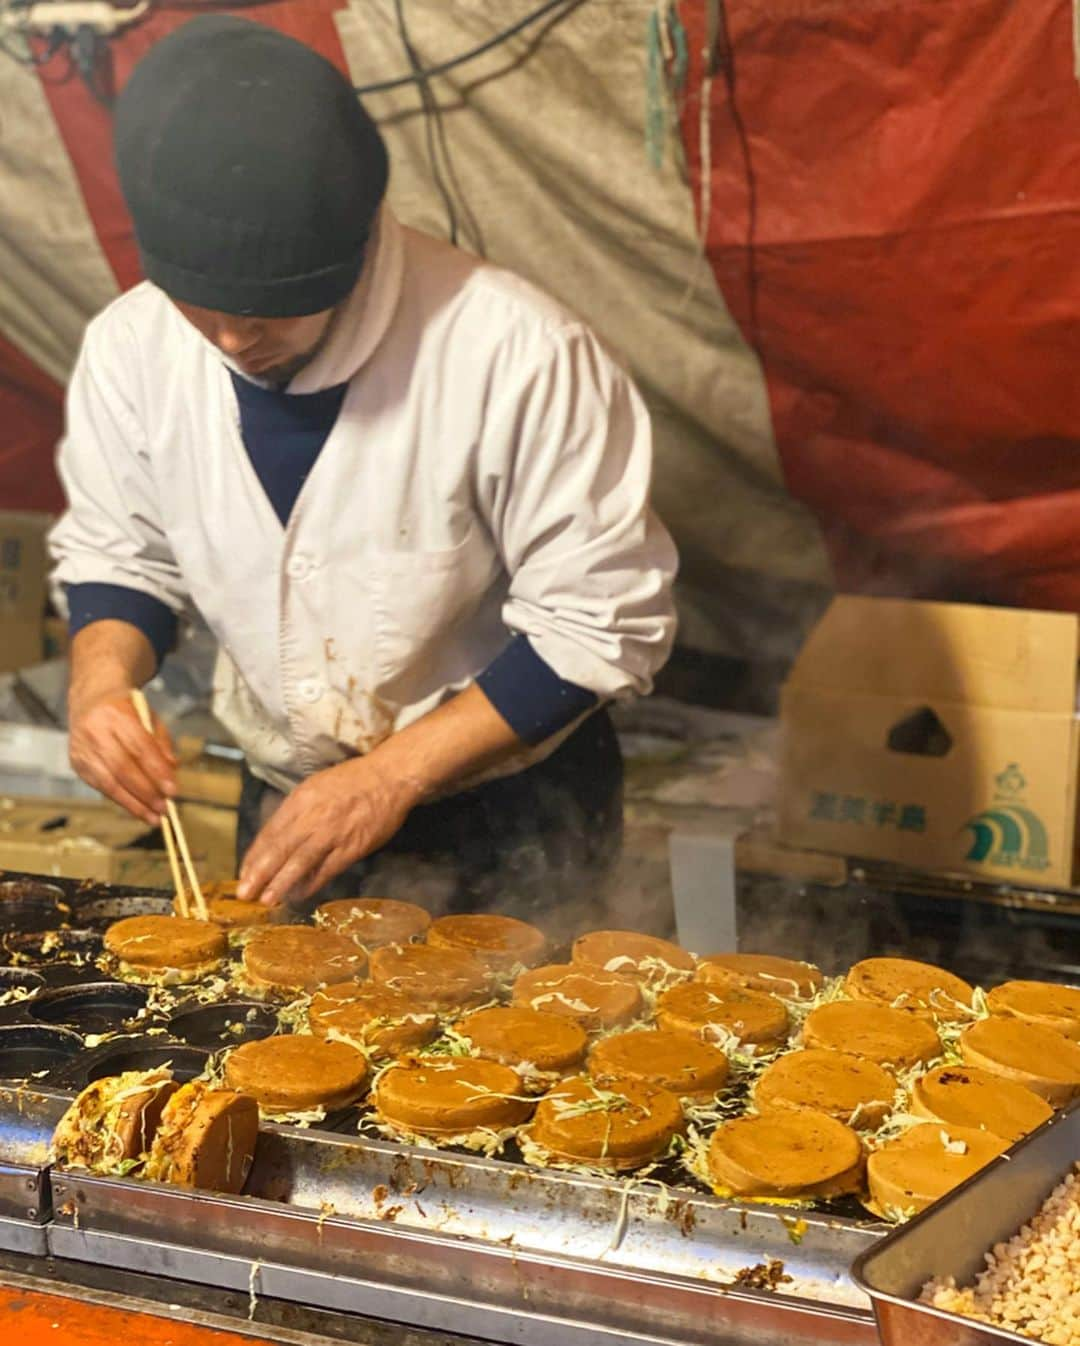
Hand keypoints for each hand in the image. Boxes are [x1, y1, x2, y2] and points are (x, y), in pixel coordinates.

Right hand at [68, 690, 176, 825]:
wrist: (90, 701)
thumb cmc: (127, 711)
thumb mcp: (150, 718)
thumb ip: (162, 743)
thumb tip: (172, 770)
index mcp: (117, 714)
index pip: (139, 747)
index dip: (156, 771)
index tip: (173, 790)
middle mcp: (95, 731)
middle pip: (122, 768)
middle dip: (146, 792)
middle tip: (164, 809)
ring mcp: (82, 749)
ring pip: (108, 782)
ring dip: (133, 803)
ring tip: (153, 818)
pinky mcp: (76, 764)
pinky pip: (100, 787)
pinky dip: (121, 800)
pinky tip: (137, 810)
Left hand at [236, 757, 416, 906]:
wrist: (389, 777)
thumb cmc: (352, 781)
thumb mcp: (316, 786)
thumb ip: (297, 811)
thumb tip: (277, 838)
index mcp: (300, 799)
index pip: (270, 832)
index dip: (255, 856)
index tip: (244, 873)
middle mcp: (312, 816)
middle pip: (280, 849)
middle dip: (260, 873)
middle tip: (245, 893)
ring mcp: (332, 832)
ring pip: (300, 862)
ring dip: (281, 883)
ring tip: (267, 900)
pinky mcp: (352, 846)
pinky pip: (327, 869)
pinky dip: (312, 883)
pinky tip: (300, 894)